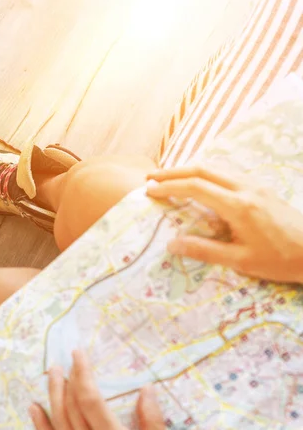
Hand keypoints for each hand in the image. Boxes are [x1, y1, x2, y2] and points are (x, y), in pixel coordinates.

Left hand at [29, 351, 174, 429]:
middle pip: (72, 406)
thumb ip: (153, 422)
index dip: (82, 373)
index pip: (90, 399)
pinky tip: (33, 408)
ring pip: (59, 421)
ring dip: (54, 393)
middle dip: (68, 378)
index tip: (79, 354)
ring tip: (53, 373)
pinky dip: (40, 425)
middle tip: (67, 358)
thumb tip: (147, 390)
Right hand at [147, 166, 302, 283]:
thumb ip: (204, 250)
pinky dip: (205, 174)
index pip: (195, 187)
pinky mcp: (261, 188)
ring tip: (169, 179)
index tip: (149, 190)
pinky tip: (198, 184)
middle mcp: (246, 188)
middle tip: (151, 178)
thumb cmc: (280, 260)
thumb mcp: (241, 261)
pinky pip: (227, 173)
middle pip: (202, 169)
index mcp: (238, 206)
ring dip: (189, 170)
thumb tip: (172, 244)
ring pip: (216, 168)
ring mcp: (255, 185)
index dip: (169, 186)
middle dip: (173, 172)